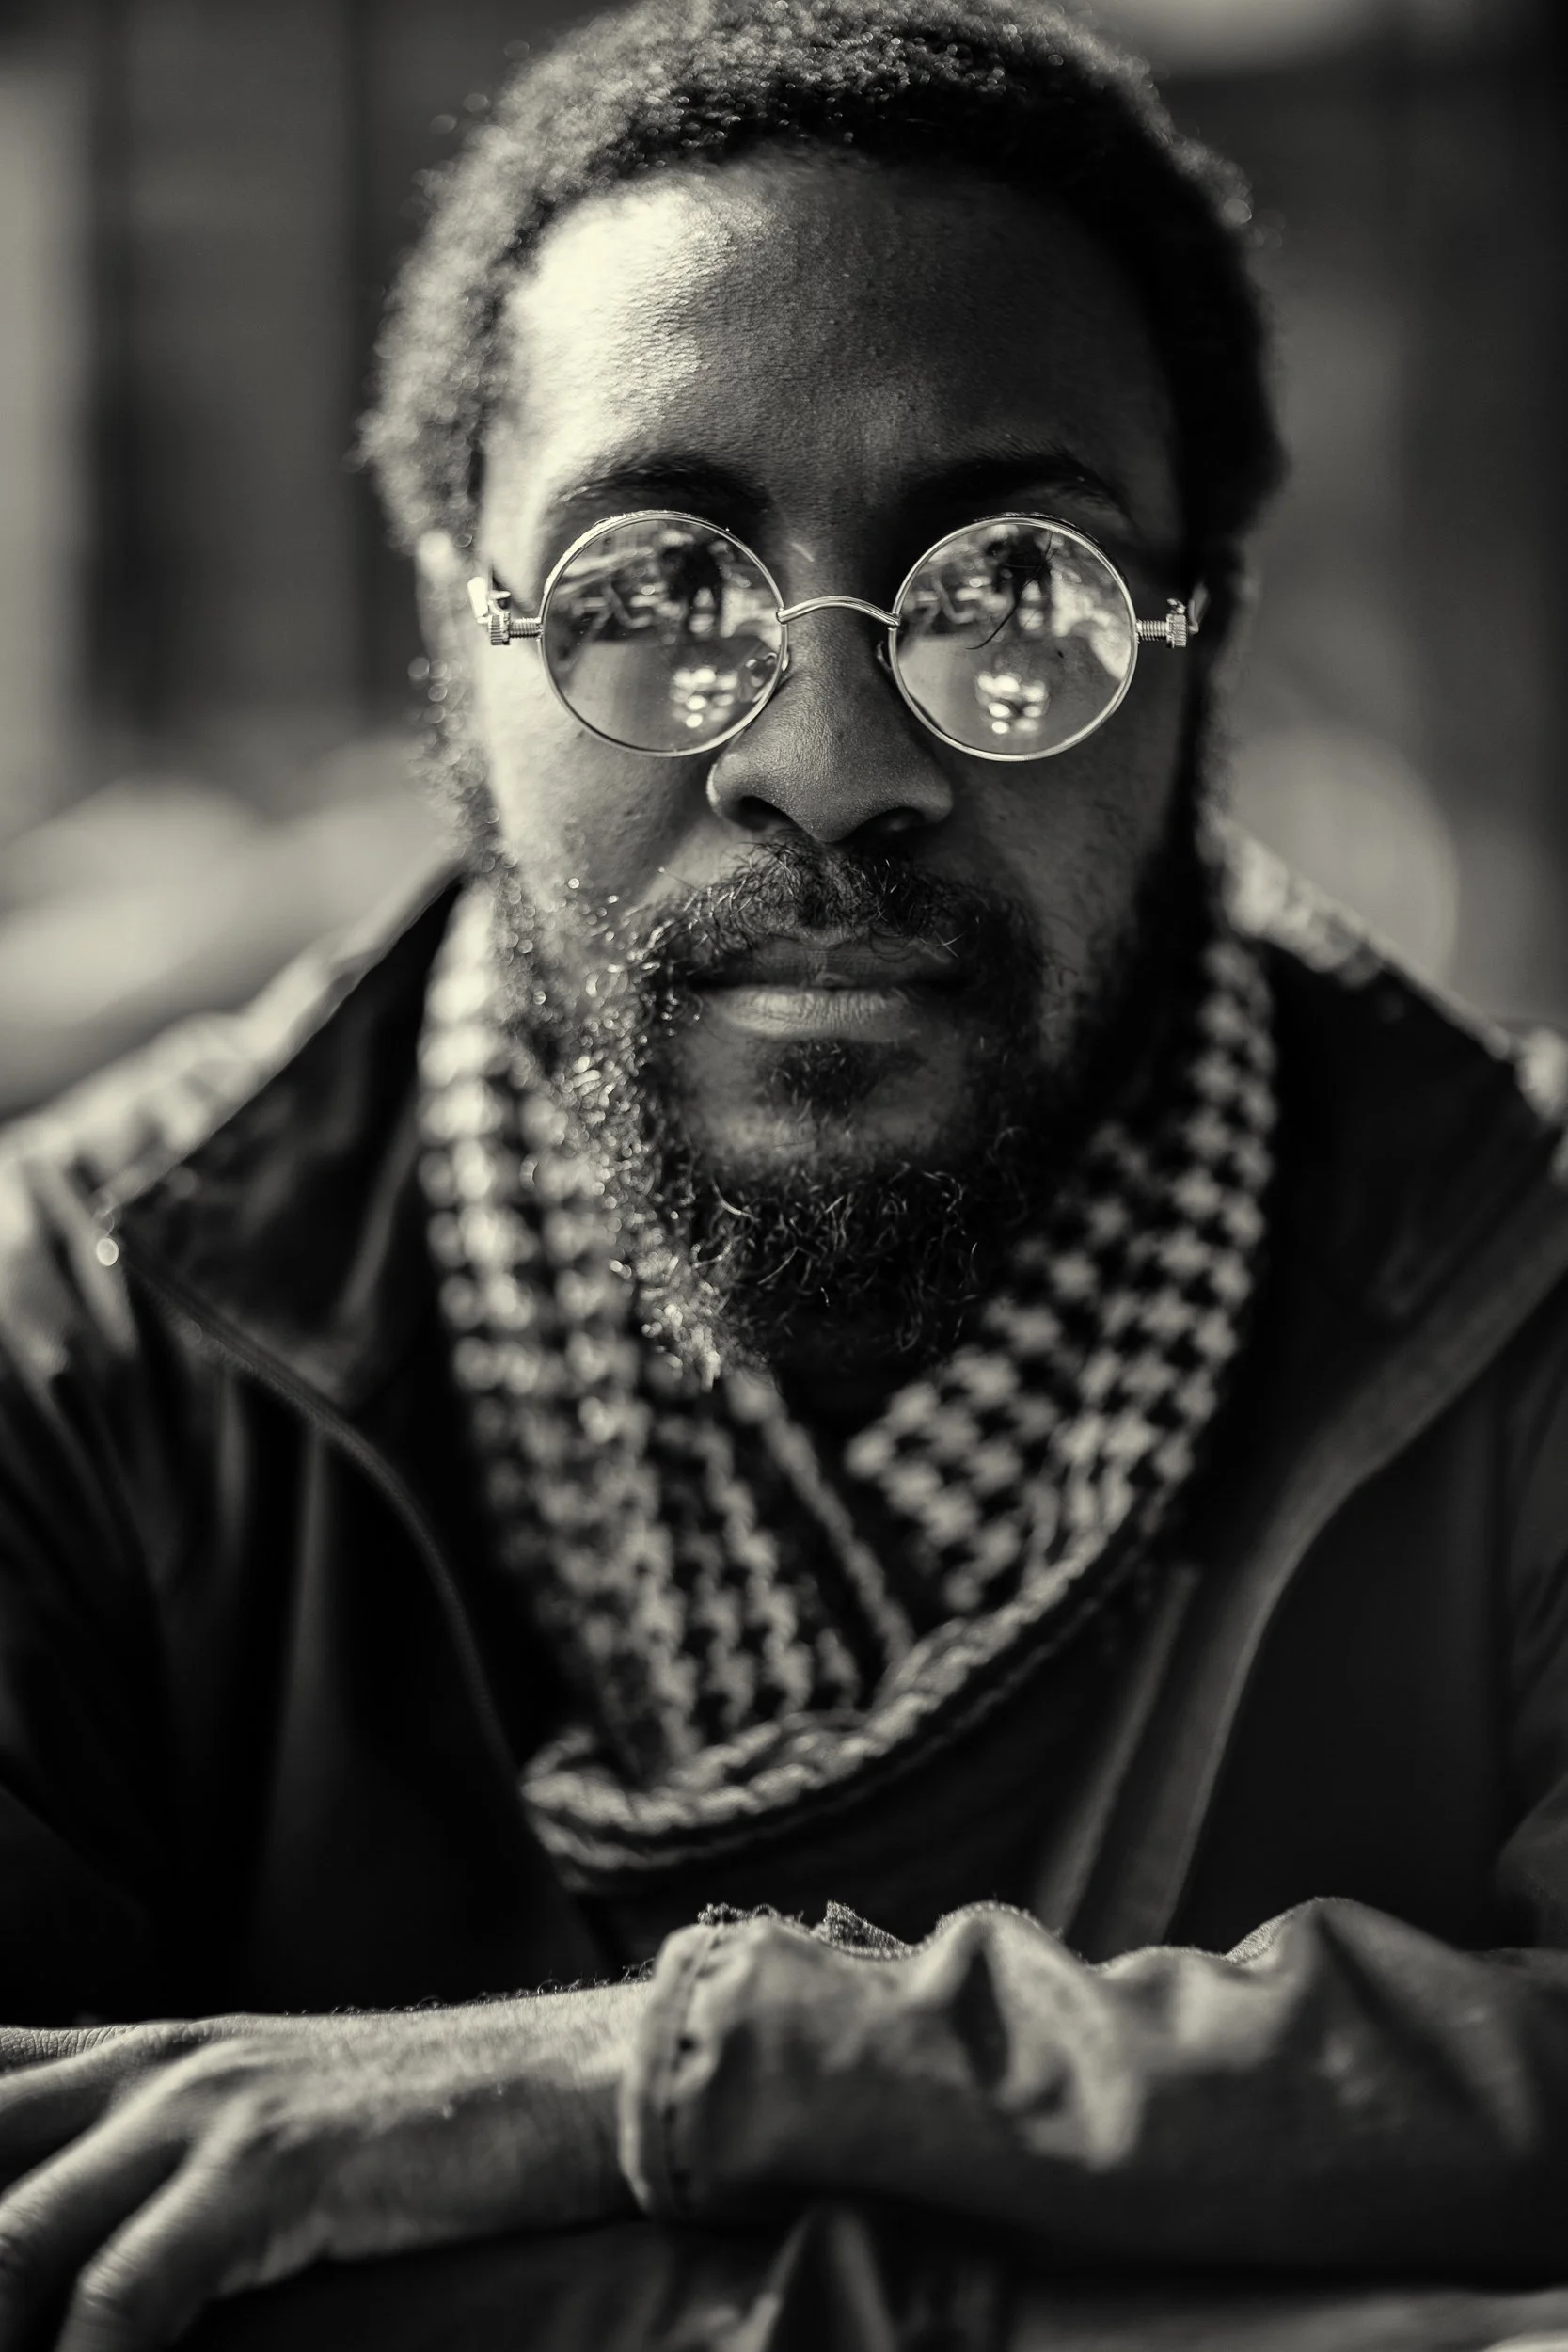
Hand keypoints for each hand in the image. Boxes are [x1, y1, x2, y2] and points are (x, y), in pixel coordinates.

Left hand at [0, 1984, 644, 2351]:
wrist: (574, 2081)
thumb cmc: (419, 2130)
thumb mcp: (257, 2118)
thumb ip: (151, 2148)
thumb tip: (63, 2233)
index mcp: (135, 2053)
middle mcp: (147, 2064)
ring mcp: (202, 2107)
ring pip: (9, 2239)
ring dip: (0, 2335)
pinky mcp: (266, 2163)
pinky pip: (120, 2300)